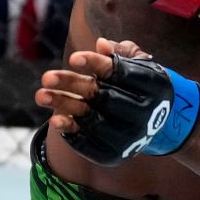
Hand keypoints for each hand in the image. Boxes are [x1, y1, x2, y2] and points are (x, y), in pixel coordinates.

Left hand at [40, 38, 199, 165]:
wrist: (158, 123)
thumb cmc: (140, 84)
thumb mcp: (138, 63)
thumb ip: (121, 52)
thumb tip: (100, 45)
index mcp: (153, 85)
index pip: (121, 73)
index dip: (96, 65)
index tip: (73, 58)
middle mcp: (144, 113)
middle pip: (102, 97)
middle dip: (72, 86)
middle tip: (46, 77)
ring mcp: (130, 137)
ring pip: (92, 121)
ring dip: (64, 108)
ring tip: (41, 96)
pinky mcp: (115, 155)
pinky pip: (89, 145)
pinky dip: (71, 132)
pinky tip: (56, 119)